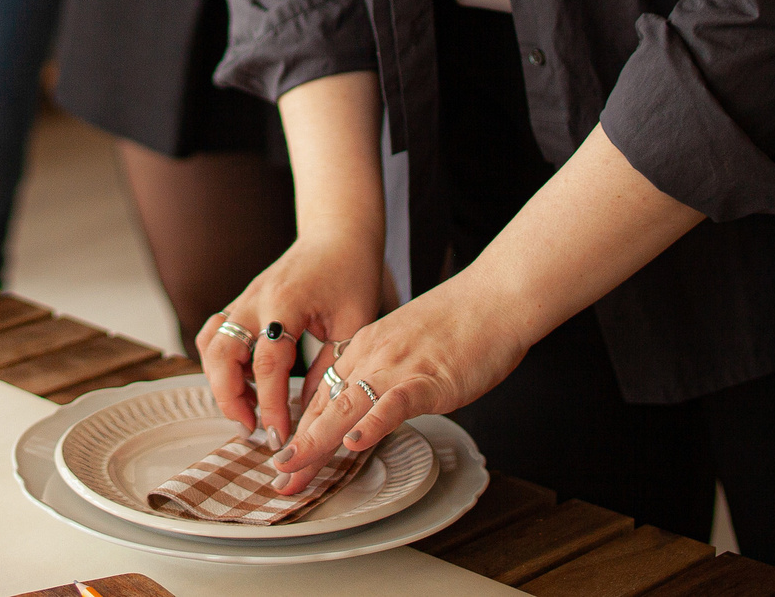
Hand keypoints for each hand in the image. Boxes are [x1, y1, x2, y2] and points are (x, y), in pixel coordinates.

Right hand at [195, 232, 388, 448]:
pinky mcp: (242, 303)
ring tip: (247, 411)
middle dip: (229, 397)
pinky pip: (215, 334)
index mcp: (286, 302)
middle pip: (221, 352)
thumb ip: (332, 369)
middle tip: (252, 429)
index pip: (267, 362)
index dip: (270, 403)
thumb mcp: (354, 324)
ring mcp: (244, 299)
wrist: (337, 234)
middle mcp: (255, 299)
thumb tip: (312, 413)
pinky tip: (246, 385)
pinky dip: (221, 364)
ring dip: (220, 382)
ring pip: (209, 344)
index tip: (278, 435)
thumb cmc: (351, 273)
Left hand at [265, 275, 528, 494]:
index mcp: (365, 348)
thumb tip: (373, 405)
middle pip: (326, 405)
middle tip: (279, 479)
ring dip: (318, 440)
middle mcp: (372, 355)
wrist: (495, 296)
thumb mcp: (406, 345)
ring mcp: (398, 365)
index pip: (322, 396)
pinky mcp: (429, 376)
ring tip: (295, 466)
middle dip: (300, 447)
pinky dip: (374, 423)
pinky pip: (395, 401)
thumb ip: (385, 374)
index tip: (286, 461)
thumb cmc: (460, 323)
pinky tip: (356, 442)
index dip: (301, 431)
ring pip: (348, 404)